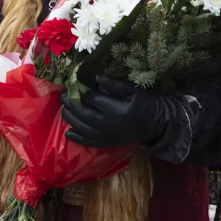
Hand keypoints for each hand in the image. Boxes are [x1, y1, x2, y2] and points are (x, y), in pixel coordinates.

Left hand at [60, 75, 175, 147]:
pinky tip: (68, 133)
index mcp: (114, 109)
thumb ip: (114, 84)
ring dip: (70, 118)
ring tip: (63, 109)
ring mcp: (106, 135)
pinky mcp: (107, 143)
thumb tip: (96, 77)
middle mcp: (107, 124)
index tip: (76, 84)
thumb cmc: (147, 104)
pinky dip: (77, 138)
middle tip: (62, 95)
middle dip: (71, 104)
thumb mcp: (133, 90)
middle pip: (83, 113)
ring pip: (82, 127)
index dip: (83, 91)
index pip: (93, 99)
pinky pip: (88, 142)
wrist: (157, 124)